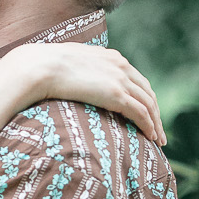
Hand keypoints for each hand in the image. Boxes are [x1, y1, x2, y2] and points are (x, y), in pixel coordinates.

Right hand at [15, 42, 164, 144]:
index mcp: (112, 57)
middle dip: (155, 113)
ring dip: (156, 124)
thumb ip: (80, 70)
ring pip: (148, 105)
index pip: (137, 79)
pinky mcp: (116, 94)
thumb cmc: (45, 67)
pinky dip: (149, 126)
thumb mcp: (71, 63)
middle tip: (158, 131)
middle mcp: (121, 66)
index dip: (144, 97)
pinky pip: (140, 113)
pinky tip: (150, 138)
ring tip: (158, 140)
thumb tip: (72, 80)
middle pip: (147, 92)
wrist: (40, 66)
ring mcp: (120, 80)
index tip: (147, 112)